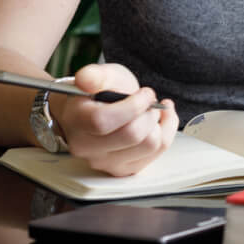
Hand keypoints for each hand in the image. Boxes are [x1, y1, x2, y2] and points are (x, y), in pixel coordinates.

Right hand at [51, 63, 177, 176]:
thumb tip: (86, 79)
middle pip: (132, 135)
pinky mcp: (125, 168)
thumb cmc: (98, 94)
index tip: (144, 93)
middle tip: (149, 100)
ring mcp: (106, 162)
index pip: (103, 121)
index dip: (132, 105)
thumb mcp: (98, 75)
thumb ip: (94, 75)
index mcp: (76, 122)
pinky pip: (158, 152)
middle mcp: (87, 148)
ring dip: (159, 122)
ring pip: (150, 145)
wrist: (94, 113)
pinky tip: (161, 119)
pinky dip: (167, 131)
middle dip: (149, 112)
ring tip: (153, 109)